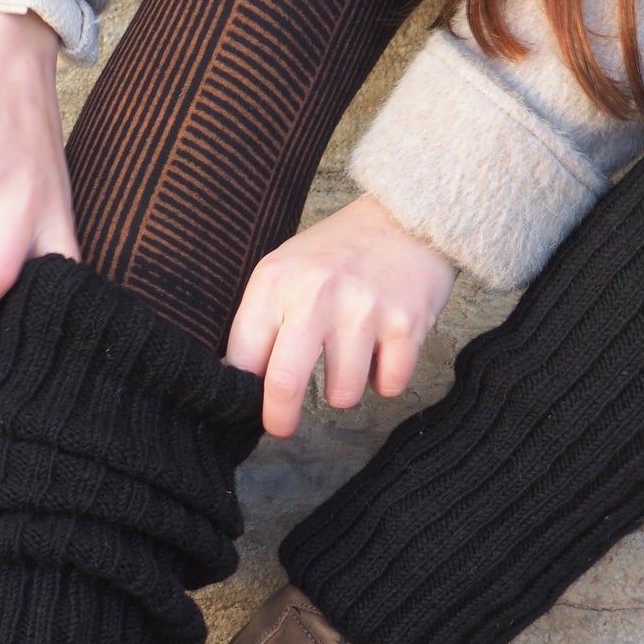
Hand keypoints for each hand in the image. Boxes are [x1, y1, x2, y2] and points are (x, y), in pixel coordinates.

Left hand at [224, 194, 457, 437]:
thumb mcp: (285, 269)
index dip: (242, 392)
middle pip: (284, 383)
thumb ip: (262, 320)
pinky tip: (384, 350)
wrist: (408, 215)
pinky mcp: (406, 323)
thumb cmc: (338, 254)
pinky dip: (385, 379)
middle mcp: (316, 295)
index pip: (243, 357)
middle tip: (282, 428)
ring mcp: (363, 310)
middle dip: (280, 419)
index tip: (247, 406)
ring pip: (342, 395)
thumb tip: (236, 381)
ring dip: (344, 390)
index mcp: (275, 281)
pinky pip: (388, 386)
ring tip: (350, 358)